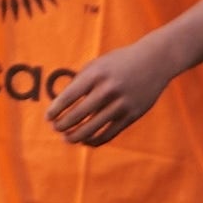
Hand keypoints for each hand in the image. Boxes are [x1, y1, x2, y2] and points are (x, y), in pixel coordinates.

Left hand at [44, 32, 185, 144]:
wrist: (154, 61)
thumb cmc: (118, 63)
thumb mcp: (96, 65)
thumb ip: (79, 83)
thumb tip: (60, 106)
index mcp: (95, 75)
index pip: (68, 97)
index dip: (55, 110)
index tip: (47, 118)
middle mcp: (108, 90)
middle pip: (78, 114)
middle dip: (63, 125)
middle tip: (55, 128)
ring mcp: (122, 104)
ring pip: (93, 128)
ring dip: (76, 136)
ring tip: (67, 138)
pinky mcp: (133, 114)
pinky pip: (110, 133)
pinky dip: (95, 140)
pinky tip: (86, 141)